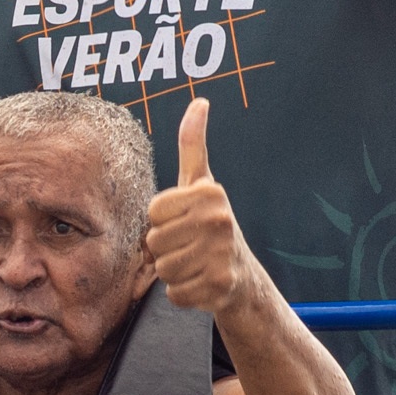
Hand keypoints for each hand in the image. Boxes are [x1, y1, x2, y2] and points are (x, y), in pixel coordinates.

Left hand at [144, 100, 257, 316]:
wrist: (243, 276)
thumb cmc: (211, 225)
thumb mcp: (200, 182)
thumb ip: (193, 143)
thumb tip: (199, 100)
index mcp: (210, 192)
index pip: (152, 212)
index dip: (162, 221)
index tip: (184, 221)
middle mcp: (219, 219)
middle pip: (154, 241)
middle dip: (166, 248)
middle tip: (191, 246)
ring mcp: (222, 253)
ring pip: (162, 268)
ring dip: (173, 271)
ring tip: (196, 263)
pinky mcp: (221, 285)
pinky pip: (175, 293)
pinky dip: (183, 293)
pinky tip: (202, 283)